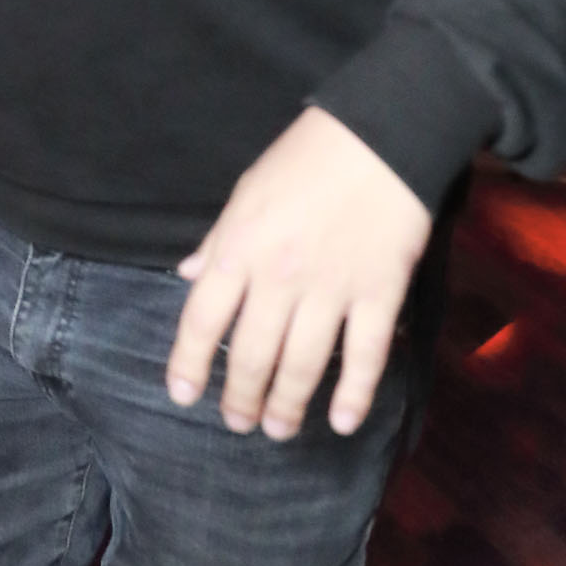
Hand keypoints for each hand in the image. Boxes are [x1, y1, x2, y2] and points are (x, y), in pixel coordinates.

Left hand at [166, 107, 432, 441]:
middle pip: (250, 354)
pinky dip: (356, 394)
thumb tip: (188, 275)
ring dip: (287, 406)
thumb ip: (218, 240)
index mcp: (240, 248)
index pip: (201, 319)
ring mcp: (331, 289)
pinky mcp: (379, 293)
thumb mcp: (247, 191)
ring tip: (277, 430)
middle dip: (240, 397)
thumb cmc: (307, 157)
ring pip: (303, 365)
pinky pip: (365, 356)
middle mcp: (280, 277)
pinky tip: (344, 421)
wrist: (382, 135)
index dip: (187, 363)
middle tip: (237, 423)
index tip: (182, 395)